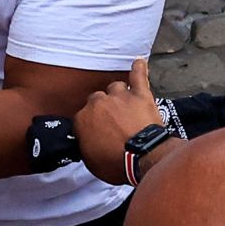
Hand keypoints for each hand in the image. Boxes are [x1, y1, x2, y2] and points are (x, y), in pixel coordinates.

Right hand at [76, 59, 166, 186]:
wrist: (142, 156)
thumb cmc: (115, 163)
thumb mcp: (90, 161)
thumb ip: (86, 144)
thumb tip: (88, 140)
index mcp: (82, 119)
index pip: (82, 117)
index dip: (91, 125)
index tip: (98, 131)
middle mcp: (98, 103)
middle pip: (97, 99)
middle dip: (103, 109)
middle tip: (113, 121)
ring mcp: (120, 96)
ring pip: (115, 87)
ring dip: (119, 94)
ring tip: (125, 104)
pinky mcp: (140, 94)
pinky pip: (138, 76)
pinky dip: (138, 68)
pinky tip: (138, 62)